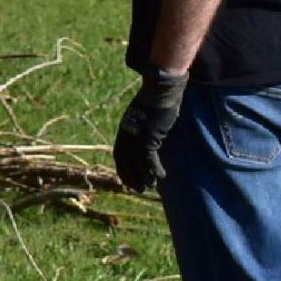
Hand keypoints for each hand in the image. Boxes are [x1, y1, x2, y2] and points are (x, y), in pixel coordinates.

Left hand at [113, 68, 188, 192]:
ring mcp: (137, 138)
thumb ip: (141, 126)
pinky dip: (155, 170)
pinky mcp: (149, 138)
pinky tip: (161, 176)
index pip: (118, 155)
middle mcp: (127, 136)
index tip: (126, 181)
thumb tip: (146, 134)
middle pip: (126, 163)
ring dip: (143, 177)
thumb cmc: (154, 100)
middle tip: (139, 189)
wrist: (159, 91)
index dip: (122, 169)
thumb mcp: (142, 114)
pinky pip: (150, 160)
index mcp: (123, 130)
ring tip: (150, 186)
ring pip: (137, 164)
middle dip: (131, 178)